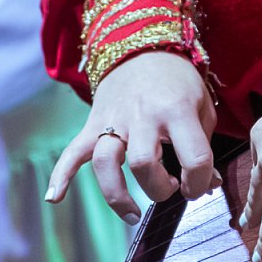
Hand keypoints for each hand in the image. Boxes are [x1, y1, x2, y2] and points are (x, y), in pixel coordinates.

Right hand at [46, 51, 216, 223]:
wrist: (142, 47)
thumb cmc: (178, 82)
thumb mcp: (202, 107)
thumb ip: (203, 146)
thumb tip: (206, 184)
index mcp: (176, 110)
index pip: (194, 158)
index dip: (200, 183)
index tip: (198, 186)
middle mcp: (143, 116)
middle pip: (144, 163)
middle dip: (159, 188)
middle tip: (170, 186)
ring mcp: (114, 120)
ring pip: (105, 162)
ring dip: (118, 195)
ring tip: (133, 214)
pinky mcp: (93, 123)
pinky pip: (73, 151)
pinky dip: (62, 175)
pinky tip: (55, 198)